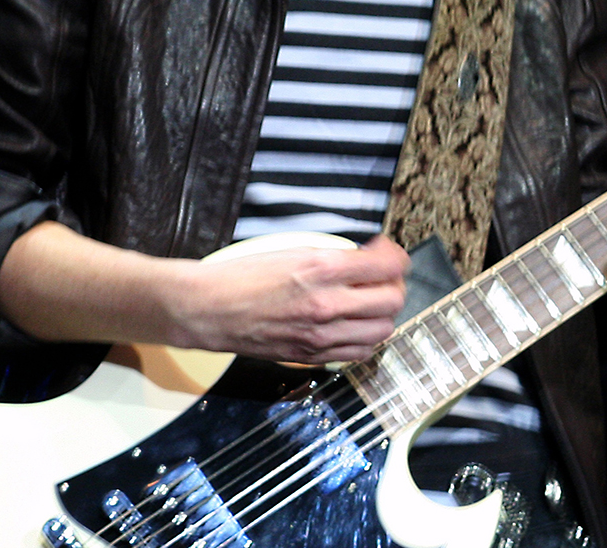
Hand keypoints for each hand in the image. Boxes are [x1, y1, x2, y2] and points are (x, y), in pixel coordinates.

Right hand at [167, 234, 408, 363]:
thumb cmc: (245, 274)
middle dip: (394, 283)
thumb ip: (335, 258)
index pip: (386, 265)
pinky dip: (367, 337)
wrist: (211, 308)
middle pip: (393, 300)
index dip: (395, 255)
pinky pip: (359, 352)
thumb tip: (368, 262)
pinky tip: (356, 323)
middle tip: (382, 275)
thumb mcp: (295, 250)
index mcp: (321, 269)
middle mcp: (326, 304)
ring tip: (371, 300)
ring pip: (382, 330)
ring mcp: (321, 335)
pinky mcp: (312, 357)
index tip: (387, 252)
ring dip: (384, 313)